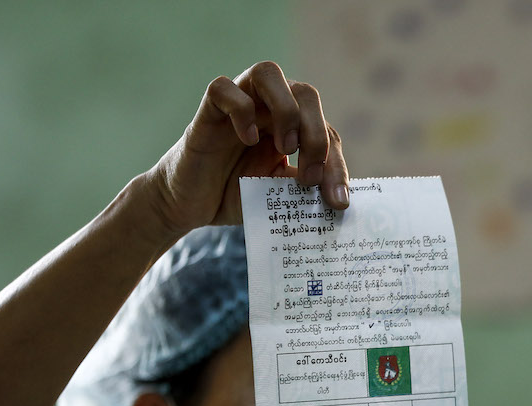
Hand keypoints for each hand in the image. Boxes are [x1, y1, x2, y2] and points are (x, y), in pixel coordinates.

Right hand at [145, 61, 349, 236]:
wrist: (191, 205)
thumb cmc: (236, 195)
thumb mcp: (279, 196)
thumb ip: (304, 188)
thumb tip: (340, 198)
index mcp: (292, 127)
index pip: (326, 131)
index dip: (336, 164)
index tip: (336, 201)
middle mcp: (268, 108)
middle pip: (306, 92)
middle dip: (317, 134)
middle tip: (309, 175)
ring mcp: (238, 105)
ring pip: (268, 73)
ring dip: (286, 110)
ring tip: (285, 149)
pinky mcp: (208, 112)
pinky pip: (223, 88)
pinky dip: (240, 109)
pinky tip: (247, 139)